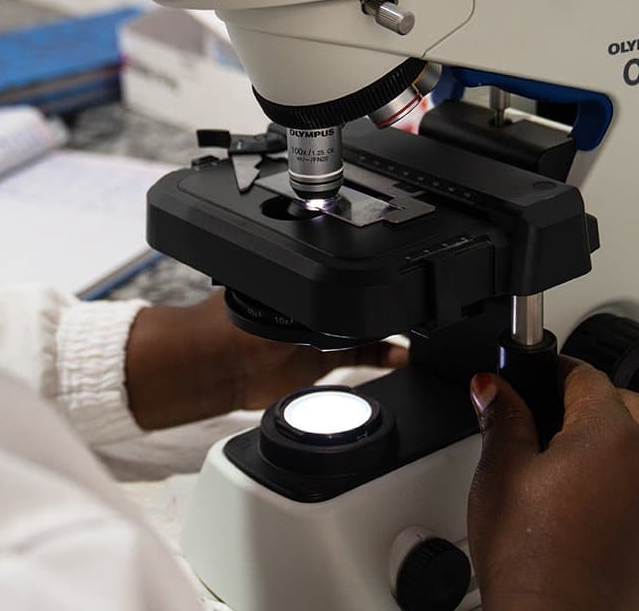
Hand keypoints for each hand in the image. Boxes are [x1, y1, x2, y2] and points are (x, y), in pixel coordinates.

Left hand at [124, 292, 408, 429]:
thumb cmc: (233, 322)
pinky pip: (364, 356)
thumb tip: (337, 284)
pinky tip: (405, 355)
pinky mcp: (325, 361)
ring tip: (420, 326)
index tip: (400, 271)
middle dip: (387, 301)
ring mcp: (323, 333)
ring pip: (369, 328)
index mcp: (305, 280)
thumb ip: (313, 292)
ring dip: (392, 329)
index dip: (373, 273)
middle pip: (363, 300)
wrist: (219, 367)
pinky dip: (386, 356)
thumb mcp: (279, 295)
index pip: (346, 272)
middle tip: (416, 301)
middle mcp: (316, 304)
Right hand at [468, 357, 638, 610]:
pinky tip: (590, 508)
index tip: (538, 378)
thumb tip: (493, 387)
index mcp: (609, 433)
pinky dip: (628, 487)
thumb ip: (502, 418)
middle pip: (625, 405)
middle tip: (548, 422)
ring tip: (569, 469)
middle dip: (588, 404)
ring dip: (613, 444)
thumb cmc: (530, 558)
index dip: (556, 372)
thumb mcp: (501, 474)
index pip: (587, 376)